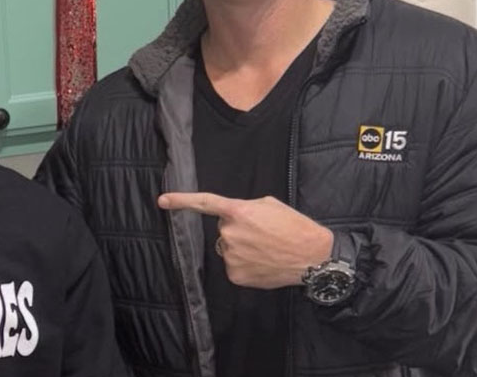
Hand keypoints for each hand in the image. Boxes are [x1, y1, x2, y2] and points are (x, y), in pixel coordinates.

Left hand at [158, 192, 333, 288]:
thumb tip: (232, 218)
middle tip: (263, 235)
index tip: (162, 201)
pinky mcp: (235, 275)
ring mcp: (231, 256)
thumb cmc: (294, 227)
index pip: (204, 203)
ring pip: (229, 249)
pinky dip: (246, 265)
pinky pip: (234, 266)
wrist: (314, 256)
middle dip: (238, 231)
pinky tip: (263, 262)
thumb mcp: (269, 205)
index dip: (181, 201)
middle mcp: (229, 233)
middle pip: (223, 231)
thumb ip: (244, 208)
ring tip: (266, 249)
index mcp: (238, 211)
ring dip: (242, 249)